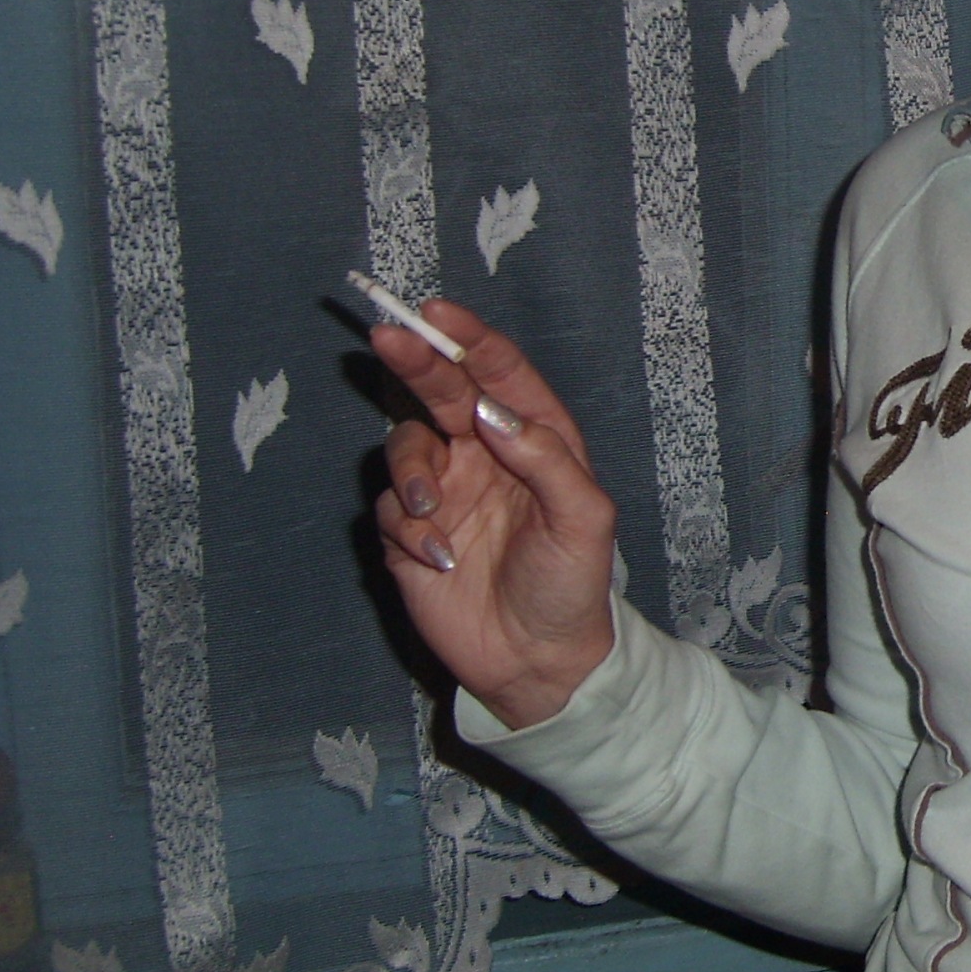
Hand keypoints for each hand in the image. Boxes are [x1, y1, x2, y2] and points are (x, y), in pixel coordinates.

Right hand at [368, 301, 616, 730]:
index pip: (500, 375)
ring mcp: (446, 491)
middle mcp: (486, 455)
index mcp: (535, 440)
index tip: (437, 311)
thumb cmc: (572, 585)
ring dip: (410, 472)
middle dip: (416, 360)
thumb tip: (491, 410)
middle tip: (389, 336)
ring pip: (405, 447)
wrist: (537, 660)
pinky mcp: (411, 533)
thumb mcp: (582, 519)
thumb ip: (545, 458)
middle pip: (441, 391)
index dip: (470, 339)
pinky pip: (388, 509)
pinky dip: (405, 528)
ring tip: (433, 514)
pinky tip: (437, 559)